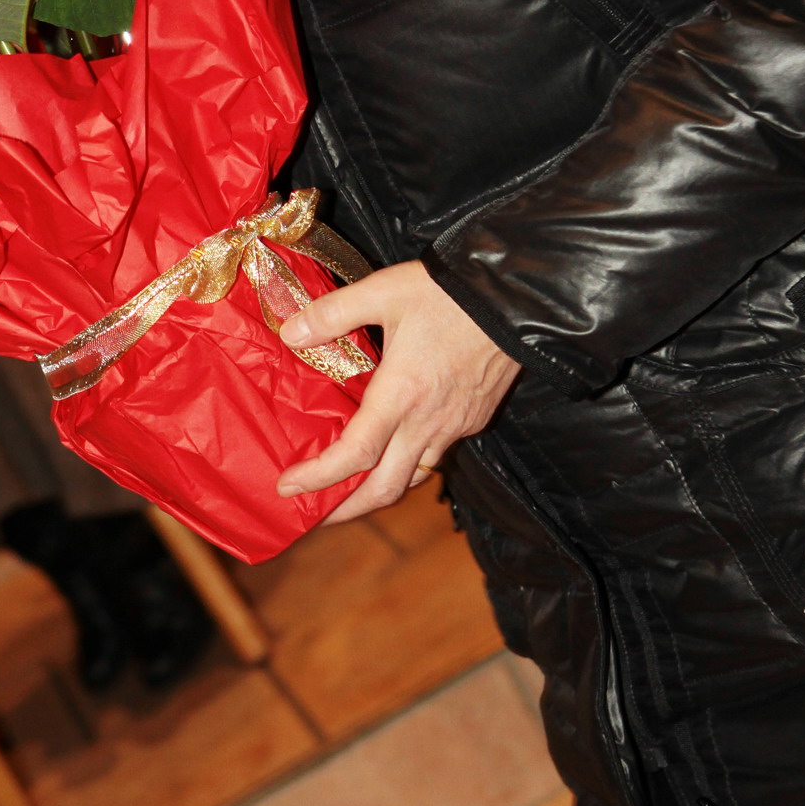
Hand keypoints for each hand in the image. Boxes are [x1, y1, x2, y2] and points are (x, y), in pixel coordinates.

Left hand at [277, 261, 519, 523]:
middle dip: (346, 510)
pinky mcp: (473, 420)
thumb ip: (333, 313)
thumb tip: (290, 332)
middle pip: (385, 489)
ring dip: (378, 492)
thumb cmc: (449, 294)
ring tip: (349, 491)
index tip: (289, 487)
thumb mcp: (384, 291)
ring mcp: (455, 426)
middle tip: (313, 514)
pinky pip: (436, 456)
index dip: (319, 477)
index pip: (355, 454)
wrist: (516, 300)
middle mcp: (428, 422)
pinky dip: (407, 466)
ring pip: (413, 477)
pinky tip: (393, 450)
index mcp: (401, 394)